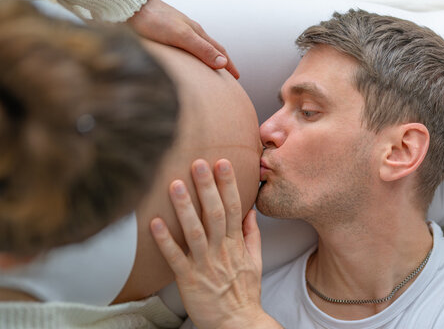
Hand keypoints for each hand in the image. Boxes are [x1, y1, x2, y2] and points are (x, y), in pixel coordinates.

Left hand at [128, 0, 239, 78]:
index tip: (237, 77)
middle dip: (222, 62)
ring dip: (208, 60)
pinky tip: (187, 61)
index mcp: (197, 33)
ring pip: (200, 48)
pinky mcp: (167, 34)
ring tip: (210, 71)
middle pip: (212, 49)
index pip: (219, 51)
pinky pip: (187, 48)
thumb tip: (223, 63)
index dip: (229, 65)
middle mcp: (191, 32)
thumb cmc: (155, 21)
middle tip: (228, 76)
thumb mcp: (181, 37)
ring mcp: (179, 33)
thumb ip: (201, 49)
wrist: (132, 7)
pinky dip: (194, 57)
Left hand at [150, 159, 281, 328]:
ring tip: (176, 184)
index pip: (233, 208)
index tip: (222, 163)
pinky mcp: (188, 280)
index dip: (227, 185)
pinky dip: (165, 240)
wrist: (238, 323)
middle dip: (207, 187)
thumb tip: (249, 210)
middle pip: (214, 214)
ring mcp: (204, 264)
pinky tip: (155, 223)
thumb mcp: (255, 260)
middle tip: (198, 163)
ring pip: (194, 231)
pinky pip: (175, 258)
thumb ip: (251, 233)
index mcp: (236, 244)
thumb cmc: (244, 291)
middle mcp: (221, 250)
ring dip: (185, 207)